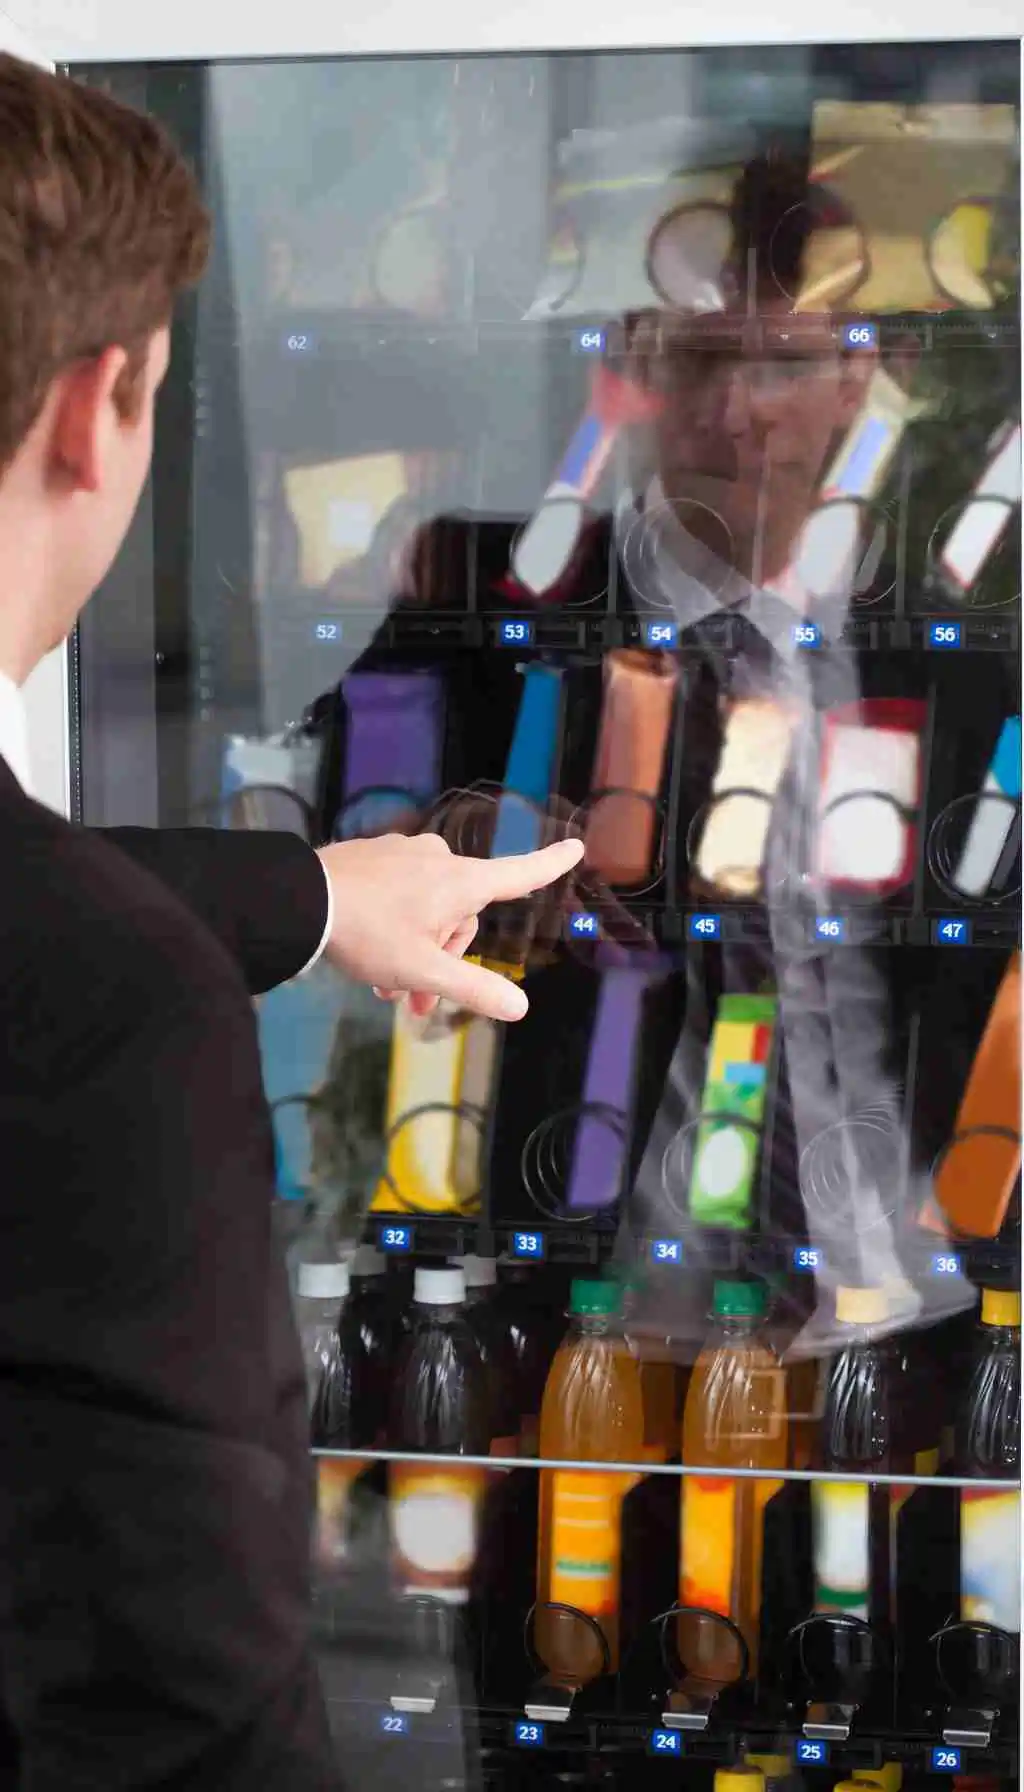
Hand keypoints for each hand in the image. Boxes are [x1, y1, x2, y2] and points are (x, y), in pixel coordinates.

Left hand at [316, 833, 583, 1021]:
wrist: (299, 899)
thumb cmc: (368, 934)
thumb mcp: (423, 970)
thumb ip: (473, 989)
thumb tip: (521, 1008)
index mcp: (461, 882)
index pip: (519, 874)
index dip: (550, 865)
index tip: (577, 846)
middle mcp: (438, 857)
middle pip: (462, 913)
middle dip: (444, 957)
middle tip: (414, 1000)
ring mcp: (404, 852)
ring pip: (428, 907)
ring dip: (416, 948)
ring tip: (385, 987)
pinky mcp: (374, 854)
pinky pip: (400, 892)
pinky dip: (394, 924)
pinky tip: (369, 951)